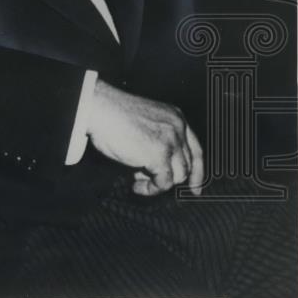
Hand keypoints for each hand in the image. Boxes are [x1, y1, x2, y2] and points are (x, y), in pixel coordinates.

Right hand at [85, 79, 203, 196]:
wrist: (99, 109)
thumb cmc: (112, 114)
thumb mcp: (144, 122)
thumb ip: (158, 138)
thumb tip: (157, 166)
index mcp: (176, 117)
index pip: (196, 149)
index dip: (197, 171)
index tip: (194, 187)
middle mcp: (178, 128)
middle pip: (187, 165)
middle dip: (169, 177)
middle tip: (145, 177)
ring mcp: (170, 142)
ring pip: (178, 176)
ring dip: (157, 182)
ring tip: (137, 177)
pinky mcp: (159, 156)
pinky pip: (163, 183)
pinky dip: (151, 189)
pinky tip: (136, 186)